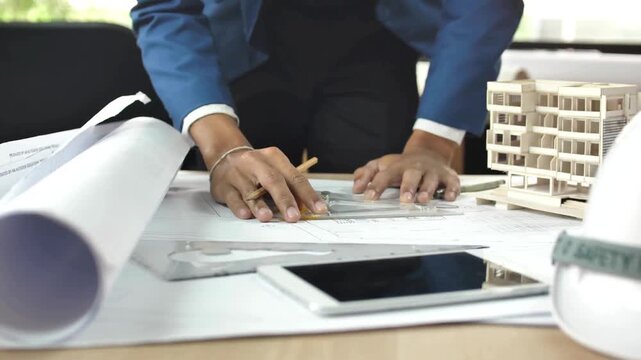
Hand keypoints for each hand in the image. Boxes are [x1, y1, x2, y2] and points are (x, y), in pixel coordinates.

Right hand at [189, 114, 326, 221]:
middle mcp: (256, 163)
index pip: (295, 177)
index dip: (308, 194)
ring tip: (268, 217)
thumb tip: (304, 207)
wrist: (225, 157)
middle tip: (294, 217)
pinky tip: (246, 214)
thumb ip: (289, 186)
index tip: (319, 209)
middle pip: (273, 181)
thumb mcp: (274, 170)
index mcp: (274, 158)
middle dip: (285, 200)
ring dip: (259, 205)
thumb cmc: (256, 168)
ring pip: (250, 190)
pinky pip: (233, 197)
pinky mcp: (223, 186)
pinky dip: (239, 207)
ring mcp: (238, 173)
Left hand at [352, 131, 460, 202]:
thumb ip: (367, 174)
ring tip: (423, 200)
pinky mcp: (448, 176)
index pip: (385, 175)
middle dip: (408, 187)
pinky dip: (452, 190)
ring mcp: (432, 172)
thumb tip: (356, 187)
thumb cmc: (401, 165)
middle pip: (411, 176)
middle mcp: (415, 168)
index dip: (377, 186)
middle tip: (404, 199)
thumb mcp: (383, 165)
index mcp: (397, 166)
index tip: (369, 197)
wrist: (428, 152)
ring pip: (431, 180)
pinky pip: (452, 183)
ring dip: (427, 190)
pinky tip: (449, 198)